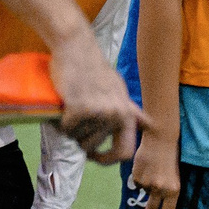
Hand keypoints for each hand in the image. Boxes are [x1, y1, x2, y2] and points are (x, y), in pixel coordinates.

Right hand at [49, 37, 141, 162]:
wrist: (78, 48)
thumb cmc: (96, 70)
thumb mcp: (120, 91)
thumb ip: (132, 110)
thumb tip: (149, 124)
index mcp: (128, 115)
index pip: (125, 152)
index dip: (108, 160)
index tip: (94, 156)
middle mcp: (117, 116)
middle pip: (91, 146)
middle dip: (78, 140)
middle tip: (74, 123)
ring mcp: (99, 113)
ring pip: (76, 138)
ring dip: (68, 128)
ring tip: (70, 108)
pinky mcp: (80, 108)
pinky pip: (65, 128)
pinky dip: (59, 123)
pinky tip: (62, 107)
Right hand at [133, 131, 179, 208]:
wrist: (160, 140)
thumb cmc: (173, 157)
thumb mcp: (177, 176)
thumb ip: (170, 191)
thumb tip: (164, 205)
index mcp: (174, 191)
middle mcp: (160, 190)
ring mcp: (147, 185)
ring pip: (145, 194)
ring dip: (147, 188)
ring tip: (154, 173)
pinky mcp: (136, 177)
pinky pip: (138, 184)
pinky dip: (141, 179)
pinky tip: (147, 168)